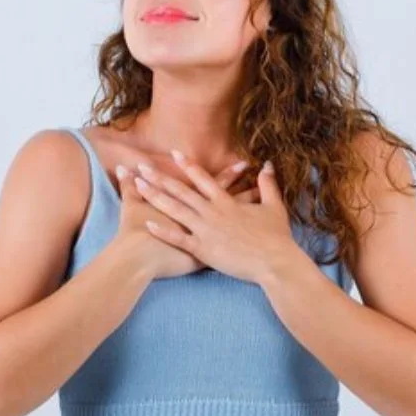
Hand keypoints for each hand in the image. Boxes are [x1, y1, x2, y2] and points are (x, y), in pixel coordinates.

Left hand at [132, 151, 299, 284]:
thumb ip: (268, 184)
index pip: (203, 179)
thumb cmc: (276, 237)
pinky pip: (178, 238)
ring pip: (175, 210)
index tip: (172, 153)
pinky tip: (146, 223)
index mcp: (227, 202)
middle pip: (181, 191)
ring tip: (138, 186)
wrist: (275, 262)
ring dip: (155, 197)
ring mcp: (206, 230)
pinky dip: (162, 231)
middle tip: (142, 166)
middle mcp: (213, 212)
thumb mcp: (274, 206)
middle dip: (160, 177)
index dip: (187, 165)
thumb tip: (267, 164)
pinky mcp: (203, 250)